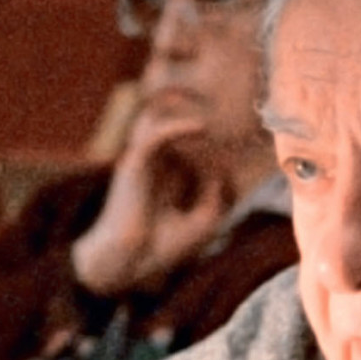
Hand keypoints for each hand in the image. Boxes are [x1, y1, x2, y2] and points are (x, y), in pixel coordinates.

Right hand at [71, 106, 237, 297]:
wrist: (129, 265)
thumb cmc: (159, 248)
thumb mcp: (202, 222)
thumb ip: (218, 197)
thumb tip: (226, 173)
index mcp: (164, 178)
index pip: (188, 148)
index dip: (215, 152)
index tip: (231, 169)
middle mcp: (151, 165)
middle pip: (166, 123)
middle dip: (184, 104)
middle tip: (215, 96)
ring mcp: (140, 163)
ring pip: (153, 118)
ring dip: (174, 101)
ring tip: (198, 94)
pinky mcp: (133, 165)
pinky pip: (154, 135)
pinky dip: (177, 126)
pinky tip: (201, 126)